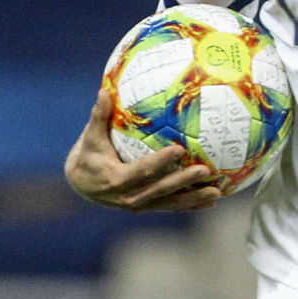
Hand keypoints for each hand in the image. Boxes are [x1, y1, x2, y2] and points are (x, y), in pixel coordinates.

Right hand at [64, 87, 221, 211]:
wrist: (82, 183)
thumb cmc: (89, 154)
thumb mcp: (91, 136)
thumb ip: (99, 116)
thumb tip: (103, 91)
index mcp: (116, 179)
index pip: (142, 171)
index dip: (161, 162)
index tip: (179, 149)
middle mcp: (128, 197)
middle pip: (160, 190)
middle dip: (184, 181)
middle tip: (205, 170)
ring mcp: (139, 205)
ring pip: (169, 203)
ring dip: (193, 198)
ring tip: (216, 192)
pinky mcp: (147, 207)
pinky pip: (171, 206)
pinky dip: (191, 205)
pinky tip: (211, 201)